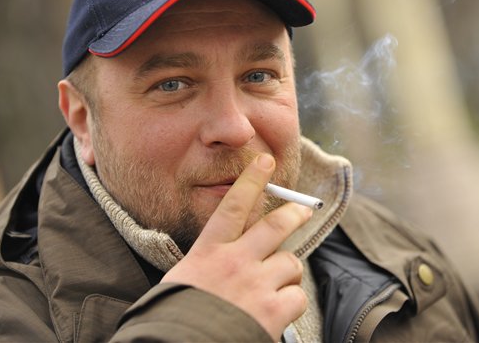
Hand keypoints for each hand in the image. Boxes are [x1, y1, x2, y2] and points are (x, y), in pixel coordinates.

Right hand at [161, 153, 312, 340]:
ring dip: (287, 272)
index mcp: (209, 252)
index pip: (233, 206)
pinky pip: (297, 295)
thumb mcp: (181, 279)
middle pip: (274, 226)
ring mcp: (257, 284)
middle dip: (293, 214)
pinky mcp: (273, 310)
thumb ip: (206, 262)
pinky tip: (277, 310)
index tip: (265, 162)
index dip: (252, 181)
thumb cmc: (175, 316)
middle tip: (302, 210)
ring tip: (276, 285)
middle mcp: (236, 262)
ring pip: (290, 263)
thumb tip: (221, 257)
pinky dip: (291, 301)